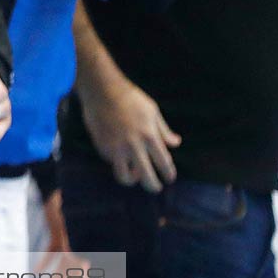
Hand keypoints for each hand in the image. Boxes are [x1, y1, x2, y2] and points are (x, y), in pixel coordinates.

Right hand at [77, 75, 179, 191]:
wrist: (101, 90)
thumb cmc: (130, 98)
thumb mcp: (152, 111)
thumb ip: (164, 130)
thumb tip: (176, 143)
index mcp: (150, 136)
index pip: (164, 164)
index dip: (169, 174)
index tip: (169, 178)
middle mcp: (134, 145)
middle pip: (147, 177)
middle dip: (154, 186)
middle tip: (155, 187)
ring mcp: (116, 147)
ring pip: (125, 177)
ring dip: (132, 180)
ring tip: (134, 177)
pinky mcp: (102, 147)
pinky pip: (112, 162)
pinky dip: (118, 162)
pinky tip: (119, 154)